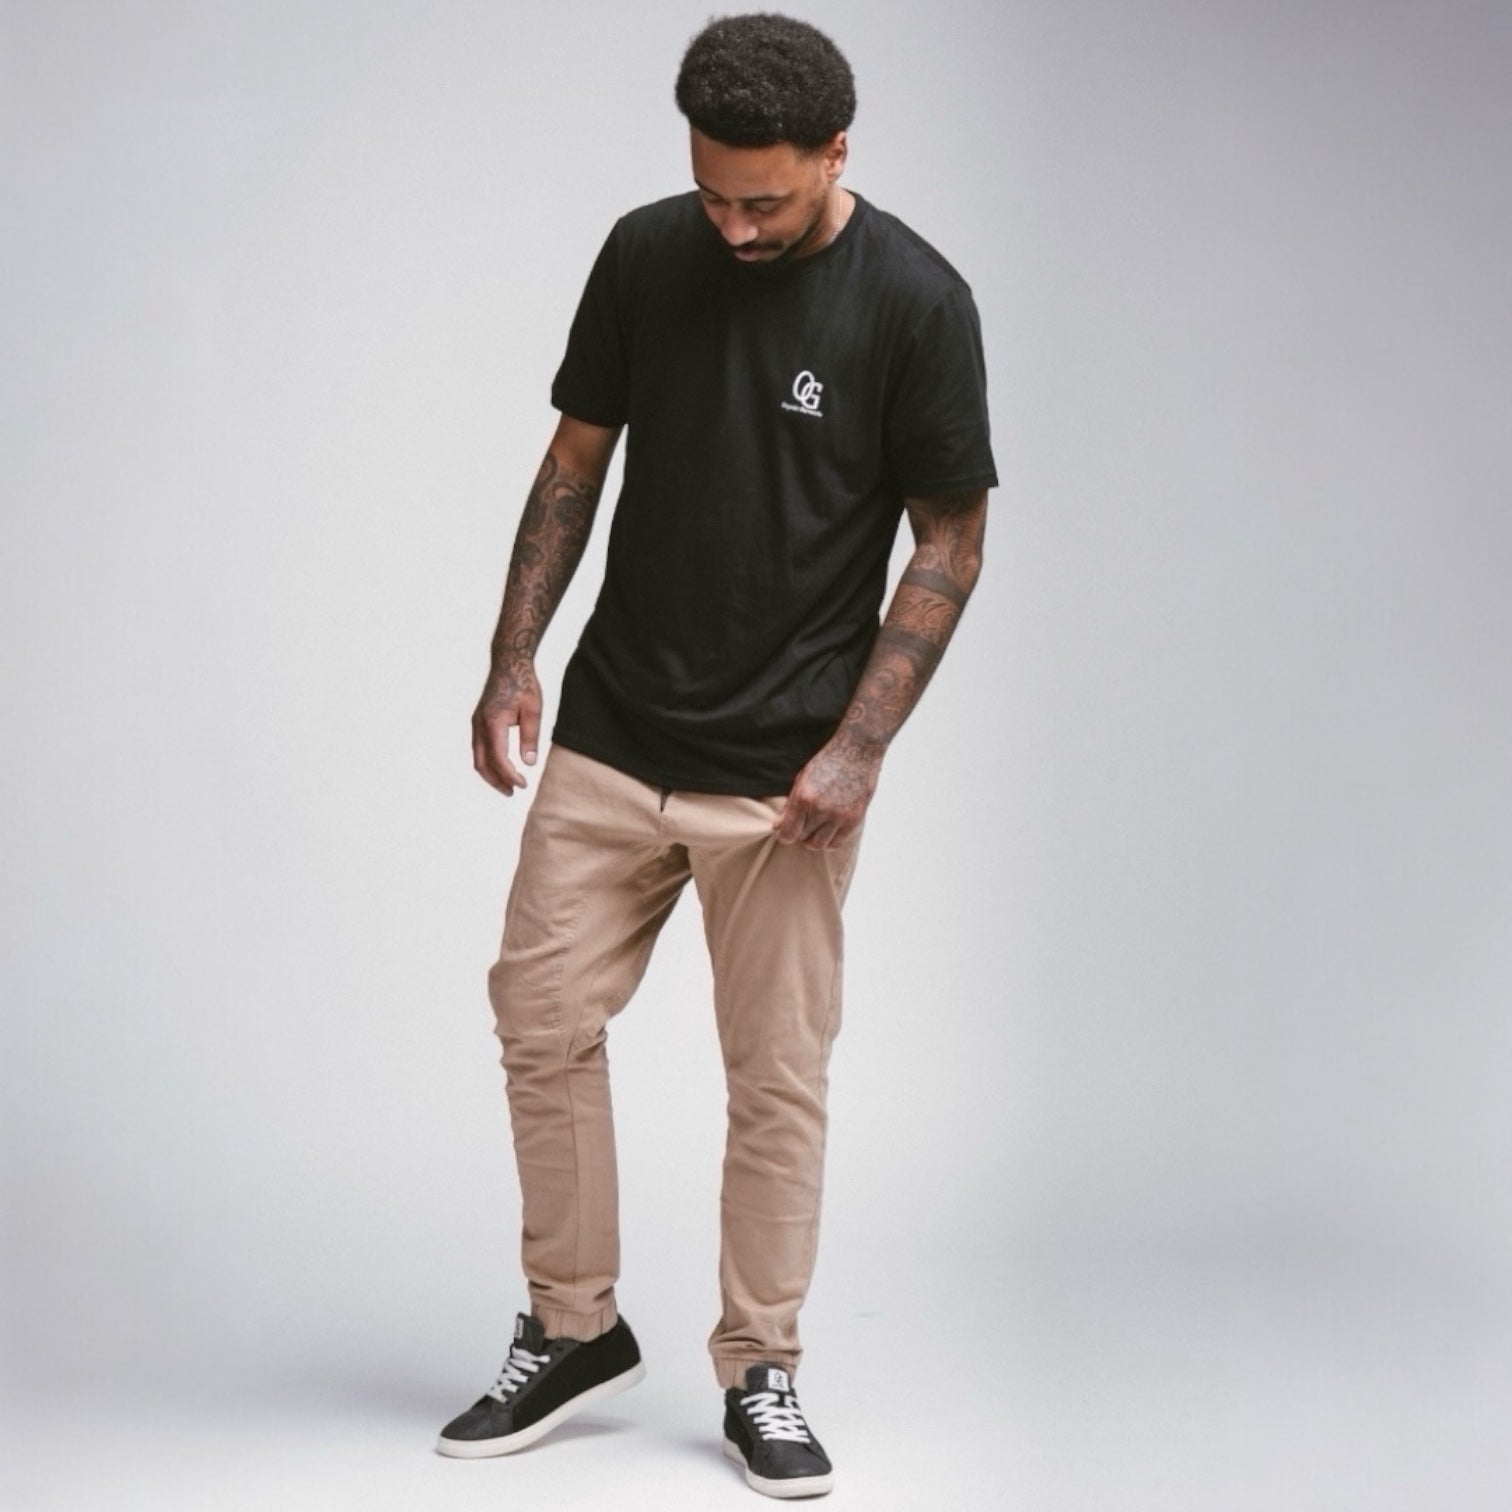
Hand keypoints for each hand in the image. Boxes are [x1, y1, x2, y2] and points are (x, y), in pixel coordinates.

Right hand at [471, 659, 541, 794]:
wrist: (508, 663)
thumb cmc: (524, 684)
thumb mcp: (533, 709)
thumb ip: (530, 736)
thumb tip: (529, 763)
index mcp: (493, 722)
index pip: (498, 758)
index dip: (509, 775)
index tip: (523, 785)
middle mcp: (479, 725)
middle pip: (483, 763)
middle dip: (497, 781)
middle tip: (514, 792)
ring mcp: (476, 724)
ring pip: (478, 758)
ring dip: (491, 775)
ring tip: (508, 786)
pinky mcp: (478, 722)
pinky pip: (479, 749)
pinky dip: (488, 763)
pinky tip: (501, 769)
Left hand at [772, 737, 881, 849]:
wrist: (858, 750)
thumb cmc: (827, 761)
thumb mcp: (802, 778)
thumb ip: (790, 805)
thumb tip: (777, 827)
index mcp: (804, 798)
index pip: (788, 833)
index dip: (784, 835)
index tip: (786, 831)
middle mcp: (821, 810)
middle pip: (802, 838)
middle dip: (800, 832)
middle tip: (803, 822)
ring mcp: (839, 816)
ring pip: (818, 844)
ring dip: (814, 838)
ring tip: (816, 826)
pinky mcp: (854, 819)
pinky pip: (837, 843)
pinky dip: (829, 840)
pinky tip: (828, 829)